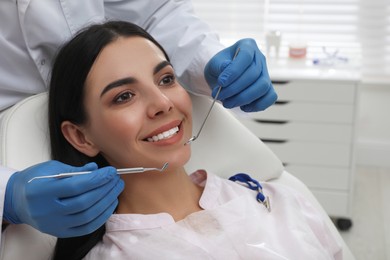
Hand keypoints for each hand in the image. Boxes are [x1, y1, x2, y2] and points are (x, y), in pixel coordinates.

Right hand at [4, 160, 123, 237]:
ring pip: (87, 216)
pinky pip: (85, 227)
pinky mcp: (59, 232)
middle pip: (84, 201)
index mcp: (42, 191)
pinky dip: (101, 216)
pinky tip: (109, 204)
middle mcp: (47, 210)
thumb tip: (96, 169)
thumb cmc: (35, 181)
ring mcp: (54, 224)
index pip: (76, 186)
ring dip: (107, 202)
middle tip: (116, 179)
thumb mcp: (50, 168)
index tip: (111, 171)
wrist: (17, 200)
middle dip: (105, 189)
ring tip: (116, 190)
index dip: (97, 179)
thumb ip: (75, 171)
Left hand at [204, 38, 276, 111]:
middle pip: (254, 74)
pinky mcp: (268, 88)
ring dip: (244, 98)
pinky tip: (243, 107)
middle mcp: (259, 58)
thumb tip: (226, 67)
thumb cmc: (219, 68)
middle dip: (235, 89)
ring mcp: (266, 73)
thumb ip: (219, 65)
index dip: (234, 71)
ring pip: (263, 87)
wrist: (223, 77)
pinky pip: (270, 97)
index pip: (245, 57)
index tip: (221, 82)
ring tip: (228, 103)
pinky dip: (258, 105)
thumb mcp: (214, 63)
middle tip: (220, 96)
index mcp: (247, 46)